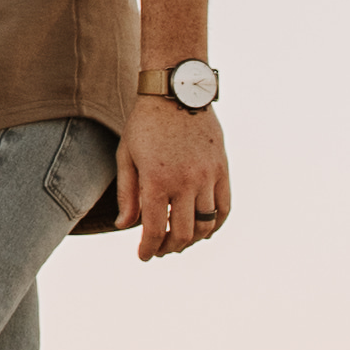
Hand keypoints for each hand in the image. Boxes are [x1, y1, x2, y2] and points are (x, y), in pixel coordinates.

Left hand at [119, 99, 232, 259]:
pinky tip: (205, 231)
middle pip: (182, 233)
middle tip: (160, 250)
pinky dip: (216, 225)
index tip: (143, 256)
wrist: (176, 93)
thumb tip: (124, 226)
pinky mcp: (222, 170)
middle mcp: (185, 182)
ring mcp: (207, 176)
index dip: (148, 248)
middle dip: (169, 248)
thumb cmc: (144, 124)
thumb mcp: (126, 156)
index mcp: (156, 180)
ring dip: (192, 240)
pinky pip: (225, 208)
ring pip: (205, 225)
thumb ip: (126, 194)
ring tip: (179, 241)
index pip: (153, 228)